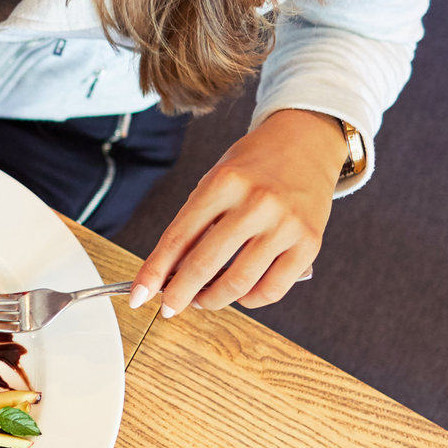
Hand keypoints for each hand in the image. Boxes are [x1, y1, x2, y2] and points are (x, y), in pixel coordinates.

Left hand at [129, 109, 349, 315]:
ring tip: (203, 300)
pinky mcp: (310, 244)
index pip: (178, 237)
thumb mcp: (216, 180)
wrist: (306, 142)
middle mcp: (256, 202)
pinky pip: (273, 290)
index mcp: (224, 182)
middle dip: (179, 294)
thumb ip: (195, 223)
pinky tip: (240, 294)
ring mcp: (285, 225)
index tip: (138, 295)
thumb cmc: (254, 165)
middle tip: (169, 306)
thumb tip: (170, 272)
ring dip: (213, 300)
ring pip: (238, 283)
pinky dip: (250, 300)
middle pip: (204, 264)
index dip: (154, 272)